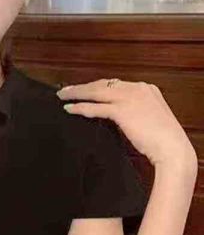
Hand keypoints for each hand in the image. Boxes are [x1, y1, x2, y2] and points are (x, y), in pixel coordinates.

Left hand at [56, 79, 196, 167]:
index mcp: (146, 88)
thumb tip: (114, 116)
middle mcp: (137, 88)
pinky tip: (70, 109)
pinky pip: (95, 107)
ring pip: (96, 91)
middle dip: (83, 87)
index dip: (97, 86)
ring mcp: (129, 98)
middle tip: (66, 90)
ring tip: (62, 96)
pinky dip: (81, 107)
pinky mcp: (122, 110)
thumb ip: (134, 112)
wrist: (172, 149)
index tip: (85, 89)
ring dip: (77, 93)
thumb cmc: (163, 141)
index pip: (115, 84)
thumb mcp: (149, 119)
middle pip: (103, 84)